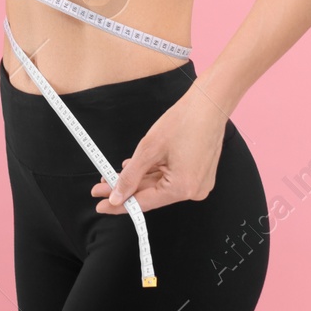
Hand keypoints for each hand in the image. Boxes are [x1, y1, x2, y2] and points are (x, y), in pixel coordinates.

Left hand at [91, 80, 229, 213]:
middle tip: (101, 188)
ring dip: (137, 181)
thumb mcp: (149, 149)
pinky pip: (170, 179)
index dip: (120, 205)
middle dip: (126, 190)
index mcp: (183, 188)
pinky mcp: (198, 174)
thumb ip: (130, 176)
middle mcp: (193, 191)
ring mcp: (198, 183)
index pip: (144, 203)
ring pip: (159, 186)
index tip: (102, 205)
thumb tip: (117, 196)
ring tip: (113, 175)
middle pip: (151, 195)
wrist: (209, 105)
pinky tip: (135, 169)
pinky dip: (152, 174)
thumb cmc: (184, 122)